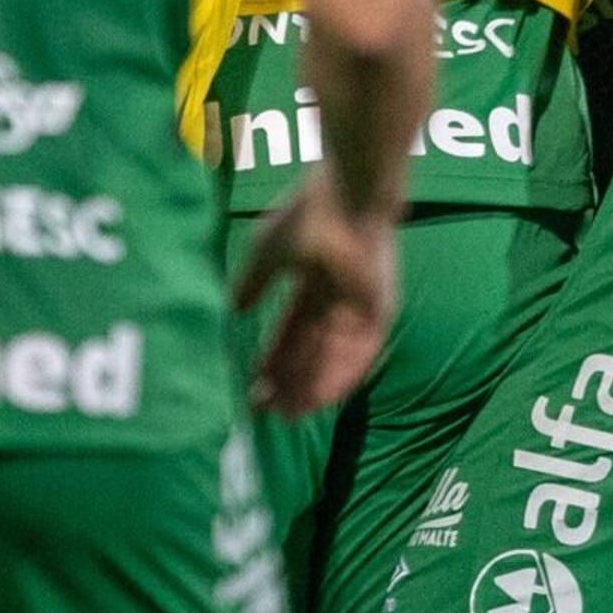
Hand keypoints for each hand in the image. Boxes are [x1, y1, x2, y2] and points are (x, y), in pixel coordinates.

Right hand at [230, 180, 401, 417]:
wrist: (347, 197)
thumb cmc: (308, 215)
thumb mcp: (266, 251)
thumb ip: (252, 283)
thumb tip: (233, 310)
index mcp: (312, 280)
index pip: (290, 331)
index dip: (273, 359)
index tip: (254, 387)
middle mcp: (338, 299)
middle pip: (312, 351)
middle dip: (290, 382)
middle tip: (269, 411)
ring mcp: (360, 307)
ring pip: (335, 358)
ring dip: (313, 387)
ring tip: (289, 414)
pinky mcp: (380, 312)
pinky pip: (362, 355)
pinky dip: (340, 378)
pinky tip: (318, 400)